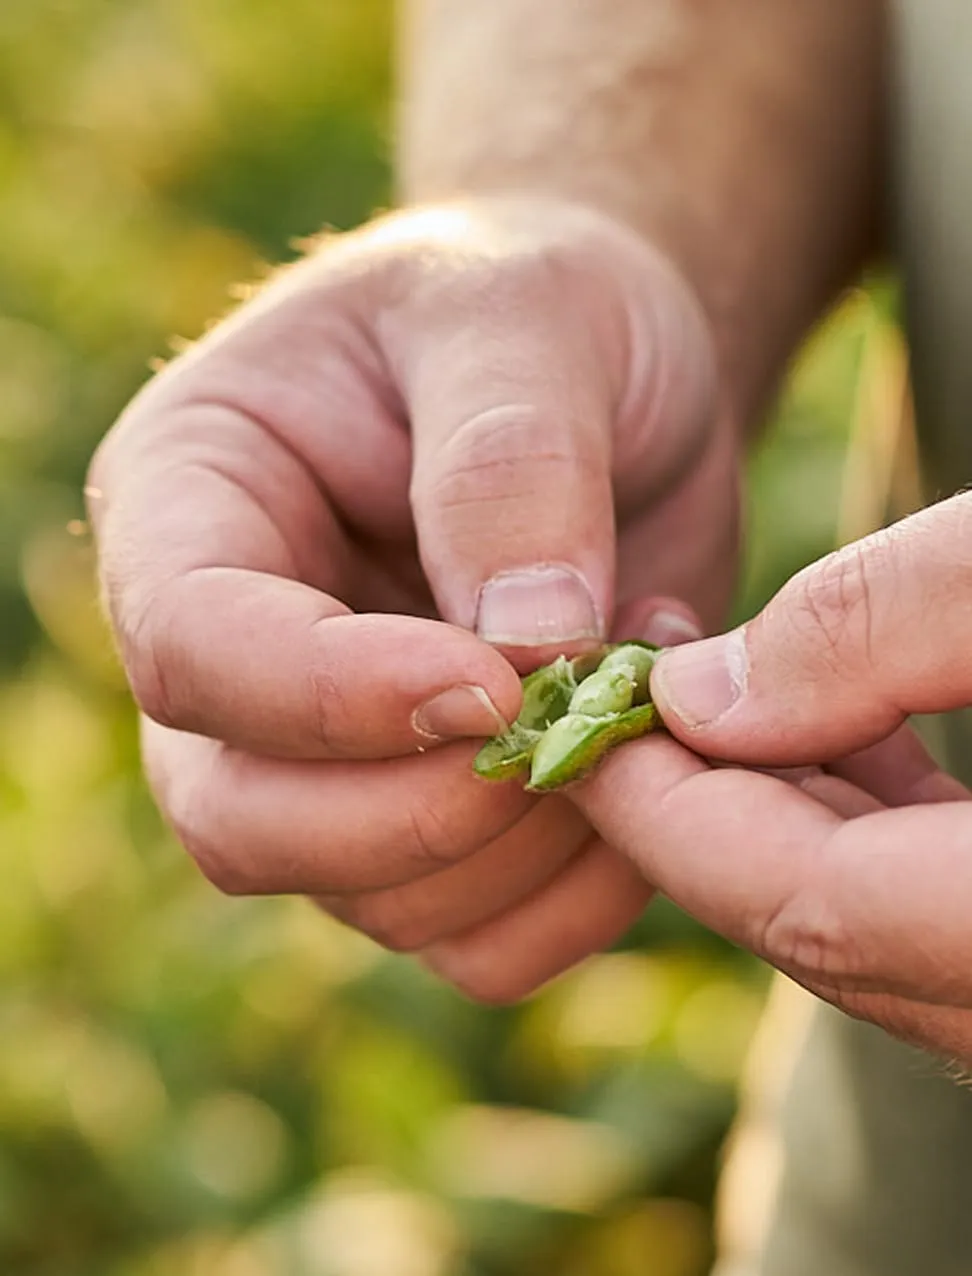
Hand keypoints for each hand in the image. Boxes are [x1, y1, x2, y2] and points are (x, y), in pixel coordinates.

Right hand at [88, 195, 736, 1000]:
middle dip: (414, 813)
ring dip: (515, 858)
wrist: (607, 383)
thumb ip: (511, 465)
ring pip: (365, 900)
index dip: (326, 695)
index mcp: (192, 502)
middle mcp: (233, 655)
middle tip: (573, 739)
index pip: (194, 647)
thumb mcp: (527, 319)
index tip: (493, 684)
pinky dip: (566, 903)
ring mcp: (324, 756)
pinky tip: (642, 790)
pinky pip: (471, 938)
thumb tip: (527, 644)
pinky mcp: (424, 818)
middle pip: (241, 818)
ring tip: (634, 731)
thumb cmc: (542, 310)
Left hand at [569, 492, 971, 1058]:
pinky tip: (831, 727)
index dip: (668, 812)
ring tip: (698, 701)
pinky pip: (928, 902)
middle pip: (825, 928)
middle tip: (608, 713)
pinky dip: (862, 822)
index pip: (809, 903)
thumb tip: (699, 701)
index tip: (571, 726)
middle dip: (697, 816)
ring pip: (871, 922)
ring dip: (772, 815)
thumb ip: (879, 625)